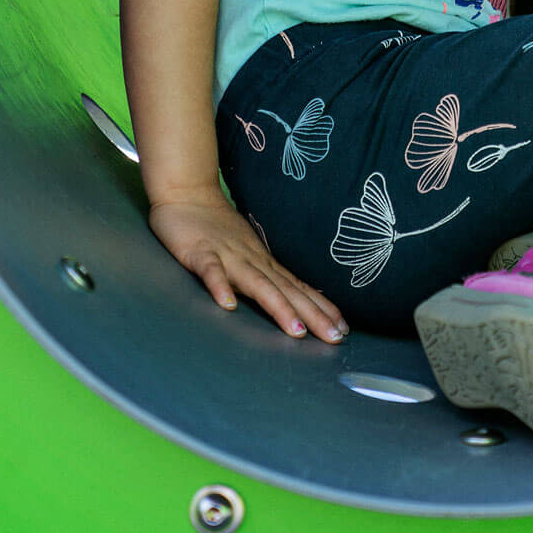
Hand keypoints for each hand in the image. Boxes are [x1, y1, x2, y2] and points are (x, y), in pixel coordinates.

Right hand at [148, 196, 347, 342]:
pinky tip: (227, 305)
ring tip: (297, 331)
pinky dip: (220, 286)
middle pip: (287, 291)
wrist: (188, 194)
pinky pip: (211, 271)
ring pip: (257, 284)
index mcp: (264, 263)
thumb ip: (265, 275)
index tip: (344, 330)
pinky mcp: (201, 253)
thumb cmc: (218, 228)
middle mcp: (253, 261)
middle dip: (313, 315)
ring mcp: (228, 256)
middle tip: (335, 338)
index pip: (299, 289)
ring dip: (279, 307)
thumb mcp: (248, 253)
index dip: (321, 309)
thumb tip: (291, 296)